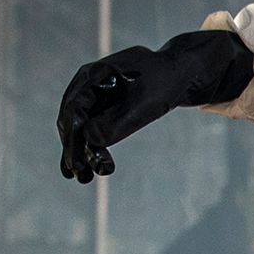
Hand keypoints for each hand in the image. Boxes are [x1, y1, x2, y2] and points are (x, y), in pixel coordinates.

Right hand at [56, 28, 253, 181]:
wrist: (181, 75)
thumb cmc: (165, 83)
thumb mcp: (145, 102)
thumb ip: (118, 120)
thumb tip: (90, 138)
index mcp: (94, 74)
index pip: (74, 108)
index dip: (72, 137)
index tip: (75, 162)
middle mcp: (88, 85)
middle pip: (73, 120)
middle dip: (74, 149)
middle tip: (79, 174)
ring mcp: (94, 98)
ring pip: (80, 128)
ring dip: (81, 153)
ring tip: (84, 178)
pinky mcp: (103, 110)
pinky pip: (91, 131)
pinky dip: (90, 149)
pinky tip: (88, 170)